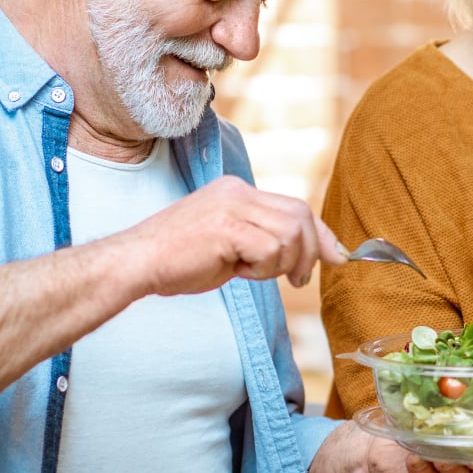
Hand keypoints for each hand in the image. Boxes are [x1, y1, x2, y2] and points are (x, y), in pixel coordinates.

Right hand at [110, 175, 344, 295]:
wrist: (136, 263)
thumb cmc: (178, 261)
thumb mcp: (231, 246)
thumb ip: (266, 243)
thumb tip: (311, 257)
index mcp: (237, 191)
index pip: (295, 207)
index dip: (320, 234)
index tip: (337, 257)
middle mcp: (237, 191)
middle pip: (300, 216)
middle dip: (309, 252)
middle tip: (297, 281)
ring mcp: (231, 205)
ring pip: (289, 234)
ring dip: (279, 264)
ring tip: (250, 272)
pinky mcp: (226, 226)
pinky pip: (269, 249)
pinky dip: (261, 269)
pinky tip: (236, 271)